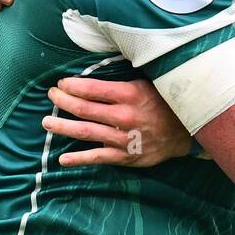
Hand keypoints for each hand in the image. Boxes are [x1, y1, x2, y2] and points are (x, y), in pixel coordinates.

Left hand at [43, 76, 191, 168]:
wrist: (187, 133)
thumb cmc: (165, 104)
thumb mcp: (148, 85)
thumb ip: (123, 83)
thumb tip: (96, 74)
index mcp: (129, 95)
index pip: (91, 89)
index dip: (72, 85)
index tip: (62, 83)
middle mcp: (123, 116)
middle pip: (84, 109)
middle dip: (63, 100)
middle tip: (51, 95)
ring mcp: (123, 138)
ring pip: (85, 132)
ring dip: (63, 126)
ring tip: (47, 122)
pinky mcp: (125, 156)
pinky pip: (97, 158)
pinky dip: (78, 159)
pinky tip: (62, 159)